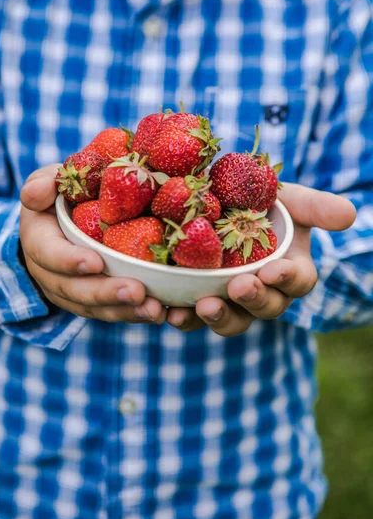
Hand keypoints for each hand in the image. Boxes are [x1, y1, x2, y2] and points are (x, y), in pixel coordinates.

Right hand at [20, 165, 166, 323]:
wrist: (65, 220)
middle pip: (75, 291)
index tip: (95, 262)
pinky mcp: (96, 302)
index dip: (70, 261)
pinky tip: (162, 313)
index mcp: (39, 242)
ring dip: (125, 311)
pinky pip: (114, 313)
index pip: (50, 255)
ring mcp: (74, 293)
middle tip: (135, 292)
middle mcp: (52, 275)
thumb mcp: (49, 181)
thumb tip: (35, 195)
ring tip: (154, 309)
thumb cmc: (62, 196)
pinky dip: (137, 315)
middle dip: (106, 293)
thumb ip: (43, 184)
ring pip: (96, 309)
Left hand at [167, 183, 355, 335]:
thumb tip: (350, 214)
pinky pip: (194, 316)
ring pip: (231, 319)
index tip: (272, 270)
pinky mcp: (200, 300)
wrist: (225, 206)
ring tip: (203, 307)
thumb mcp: (290, 199)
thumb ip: (317, 206)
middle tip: (238, 287)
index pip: (297, 280)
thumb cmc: (264, 203)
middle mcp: (264, 292)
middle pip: (265, 307)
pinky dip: (183, 317)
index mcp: (290, 270)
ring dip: (218, 316)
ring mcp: (231, 300)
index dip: (287, 278)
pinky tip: (169, 312)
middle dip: (253, 299)